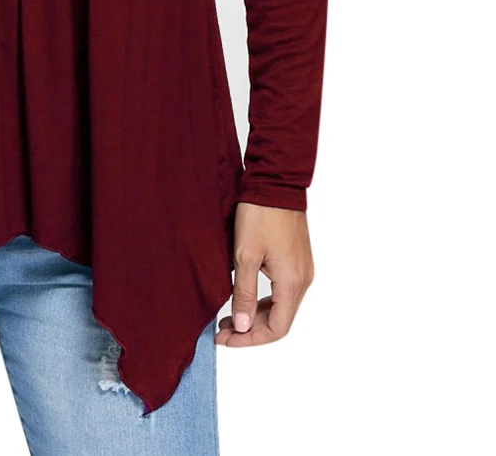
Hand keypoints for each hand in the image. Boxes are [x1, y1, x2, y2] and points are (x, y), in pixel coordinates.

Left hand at [216, 201, 313, 346]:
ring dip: (256, 315)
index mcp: (292, 282)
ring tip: (228, 317)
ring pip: (281, 305)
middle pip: (280, 320)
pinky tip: (243, 296)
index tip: (226, 339)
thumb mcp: (245, 256)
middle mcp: (302, 280)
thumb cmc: (260, 216)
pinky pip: (282, 290)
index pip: (277, 328)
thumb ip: (244, 293)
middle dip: (250, 329)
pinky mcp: (296, 259)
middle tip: (221, 330)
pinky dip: (264, 300)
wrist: (275, 183)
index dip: (250, 339)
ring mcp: (301, 269)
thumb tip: (243, 326)